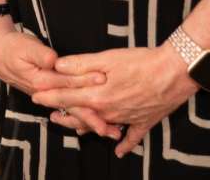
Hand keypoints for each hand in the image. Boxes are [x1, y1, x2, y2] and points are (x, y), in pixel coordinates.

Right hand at [0, 16, 112, 137]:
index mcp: (41, 82)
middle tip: (112, 130)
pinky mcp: (51, 94)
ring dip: (92, 122)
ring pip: (72, 111)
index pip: (68, 84)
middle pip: (72, 107)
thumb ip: (41, 55)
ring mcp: (49, 96)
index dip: (86, 83)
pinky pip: (69, 109)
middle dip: (93, 118)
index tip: (103, 81)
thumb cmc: (13, 48)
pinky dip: (83, 117)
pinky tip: (97, 124)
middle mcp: (46, 93)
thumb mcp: (25, 47)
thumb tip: (54, 60)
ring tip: (111, 133)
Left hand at [32, 45, 196, 156]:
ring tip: (76, 130)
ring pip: (102, 127)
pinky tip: (118, 152)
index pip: (66, 97)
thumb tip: (57, 65)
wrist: (174, 72)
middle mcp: (109, 111)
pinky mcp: (144, 121)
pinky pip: (131, 137)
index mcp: (97, 96)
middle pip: (81, 116)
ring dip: (87, 128)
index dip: (49, 96)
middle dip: (63, 115)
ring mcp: (126, 119)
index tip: (35, 96)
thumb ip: (80, 63)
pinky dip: (124, 145)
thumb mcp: (107, 57)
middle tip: (50, 117)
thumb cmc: (141, 62)